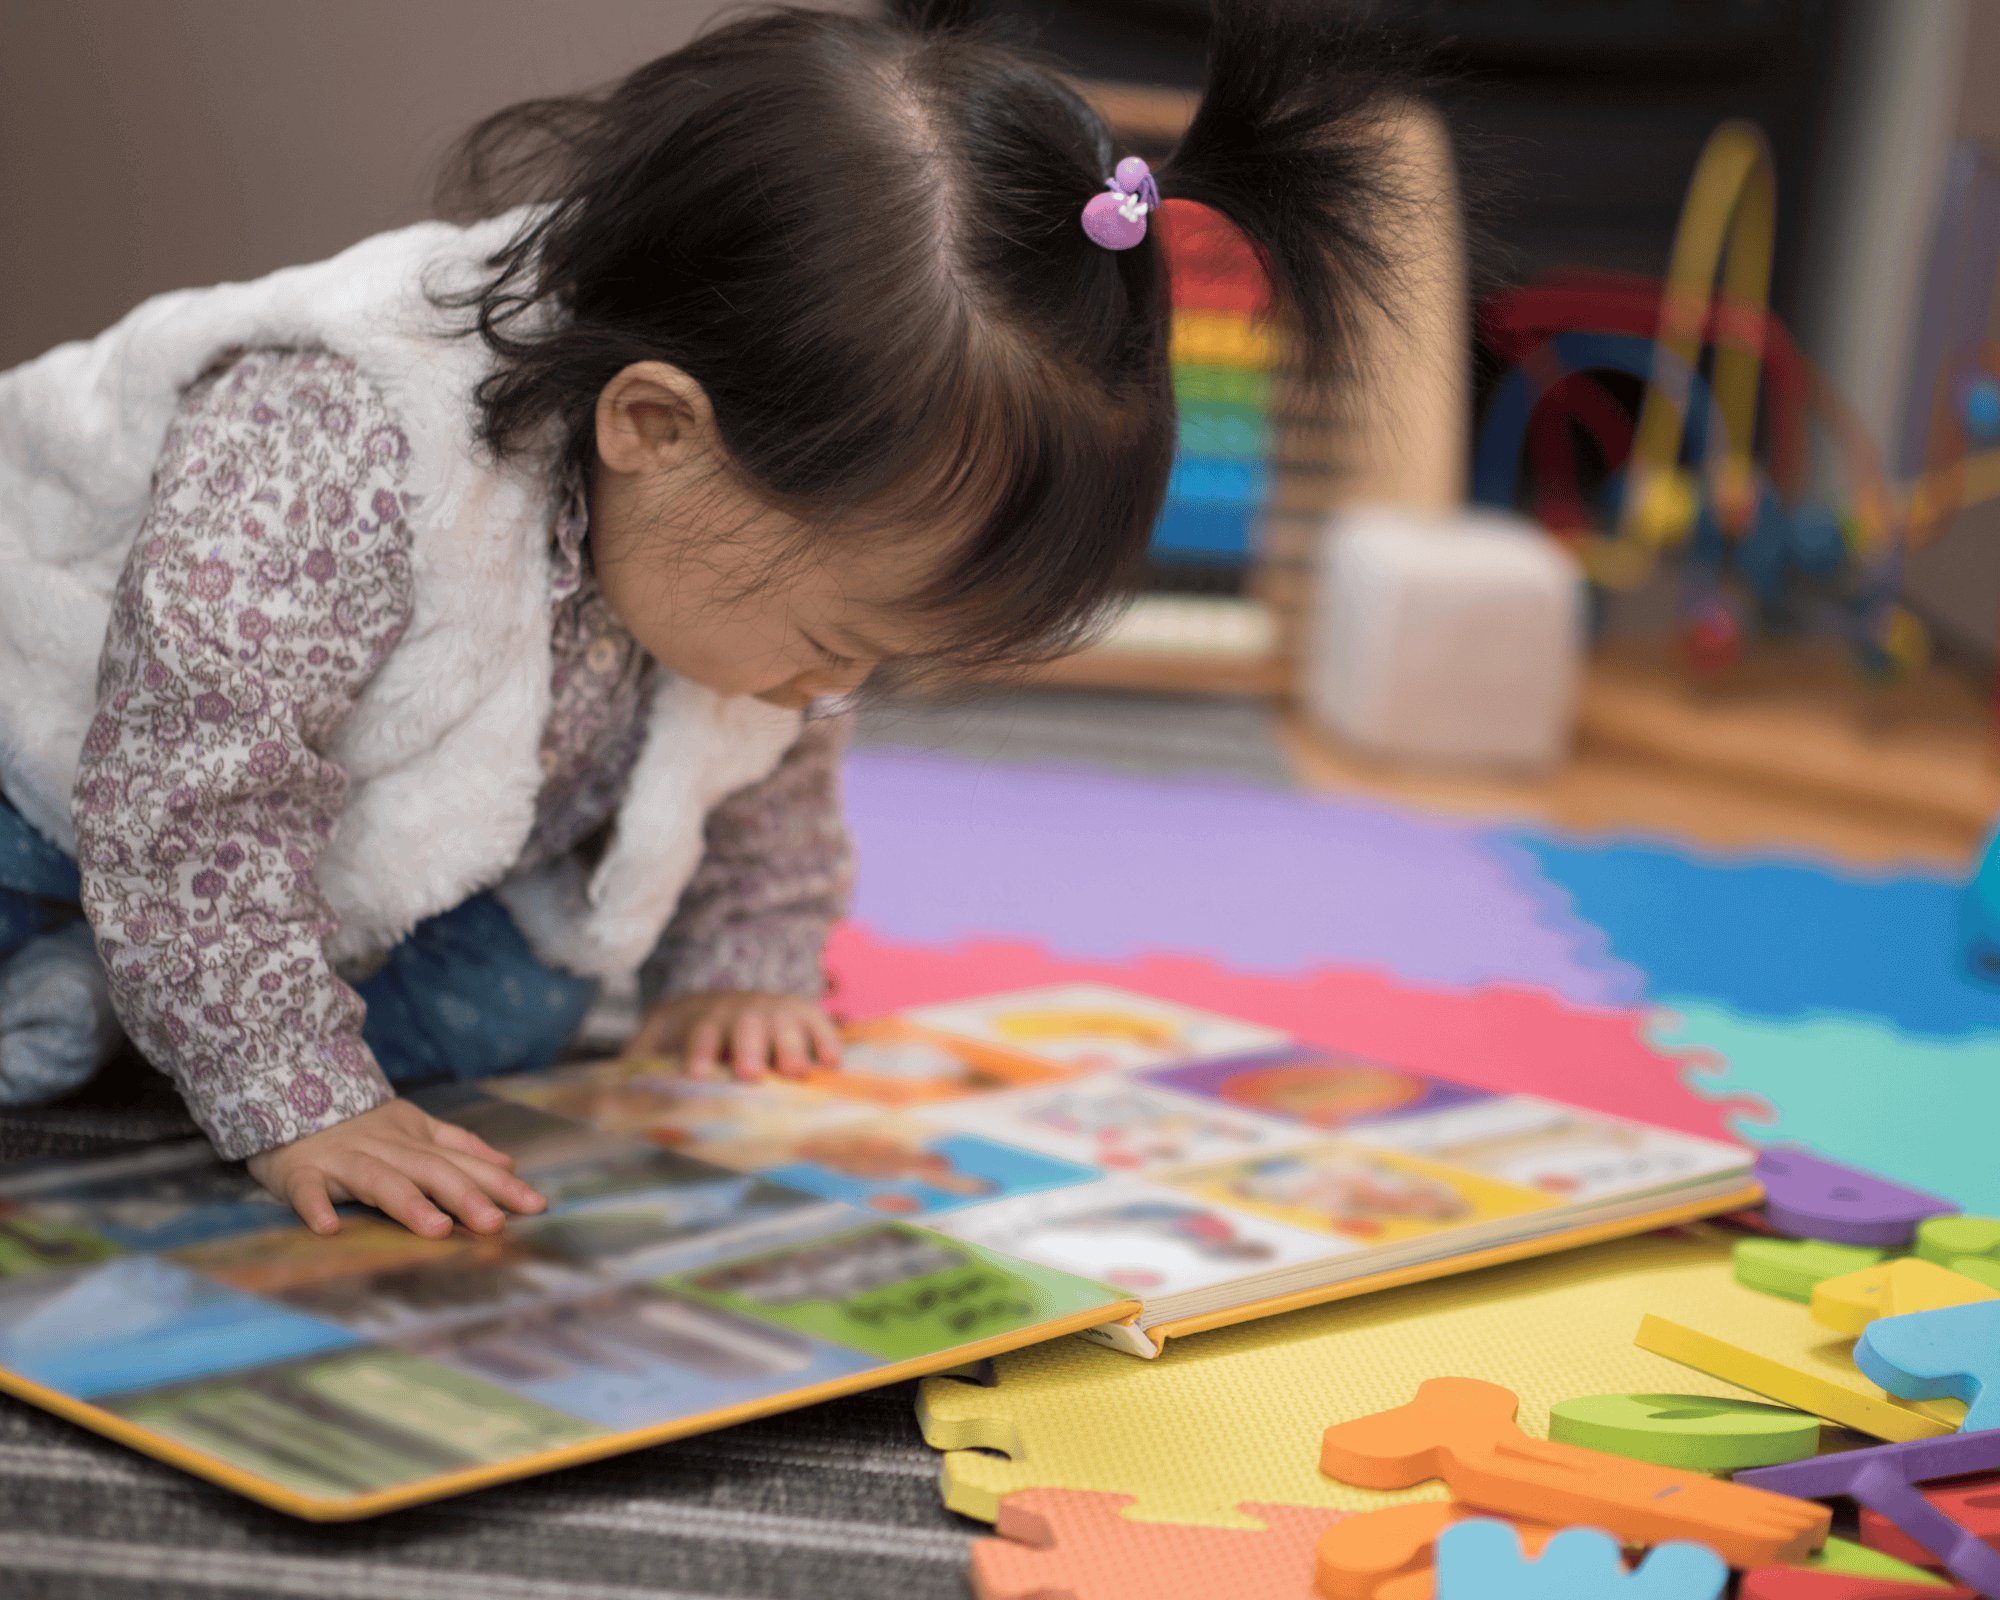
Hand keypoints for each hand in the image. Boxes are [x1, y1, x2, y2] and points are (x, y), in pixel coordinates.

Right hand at [247, 1098, 546, 1239]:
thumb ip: (460, 1145)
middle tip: (495, 1224)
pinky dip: (316, 1207)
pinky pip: (309, 1190)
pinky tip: (329, 1228)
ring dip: (408, 1203)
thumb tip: (509, 1163)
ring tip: (437, 1229)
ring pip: (379, 1180)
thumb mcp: (414, 1125)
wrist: (288, 1093)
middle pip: (431, 1171)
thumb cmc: (359, 1122)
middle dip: (465, 1196)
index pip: (465, 1163)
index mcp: (415, 1141)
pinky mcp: (302, 1172)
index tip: (537, 1206)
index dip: (500, 1183)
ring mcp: (344, 1160)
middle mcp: (386, 1148)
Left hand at [623, 989, 841, 1080]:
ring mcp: (775, 1011)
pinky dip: (827, 1040)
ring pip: (785, 1024)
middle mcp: (741, 1012)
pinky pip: (820, 1023)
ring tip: (795, 1073)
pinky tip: (832, 1063)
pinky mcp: (805, 1015)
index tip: (696, 1073)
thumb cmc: (690, 1037)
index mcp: (704, 1020)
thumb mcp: (659, 1041)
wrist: (728, 1002)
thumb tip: (601, 1099)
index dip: (700, 1050)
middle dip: (748, 1048)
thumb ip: (638, 1065)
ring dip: (790, 1046)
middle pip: (746, 1025)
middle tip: (749, 1074)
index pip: (701, 1032)